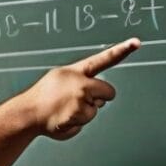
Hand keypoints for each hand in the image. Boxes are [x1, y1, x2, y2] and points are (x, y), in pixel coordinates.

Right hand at [25, 38, 140, 139]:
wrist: (29, 113)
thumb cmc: (43, 96)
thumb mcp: (59, 77)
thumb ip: (80, 80)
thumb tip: (97, 95)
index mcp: (77, 72)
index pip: (103, 59)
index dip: (121, 50)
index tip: (136, 42)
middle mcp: (81, 85)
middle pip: (108, 92)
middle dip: (99, 98)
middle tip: (77, 101)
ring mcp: (81, 102)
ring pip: (96, 110)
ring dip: (84, 113)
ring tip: (64, 110)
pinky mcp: (79, 118)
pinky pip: (86, 122)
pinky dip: (76, 123)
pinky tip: (63, 118)